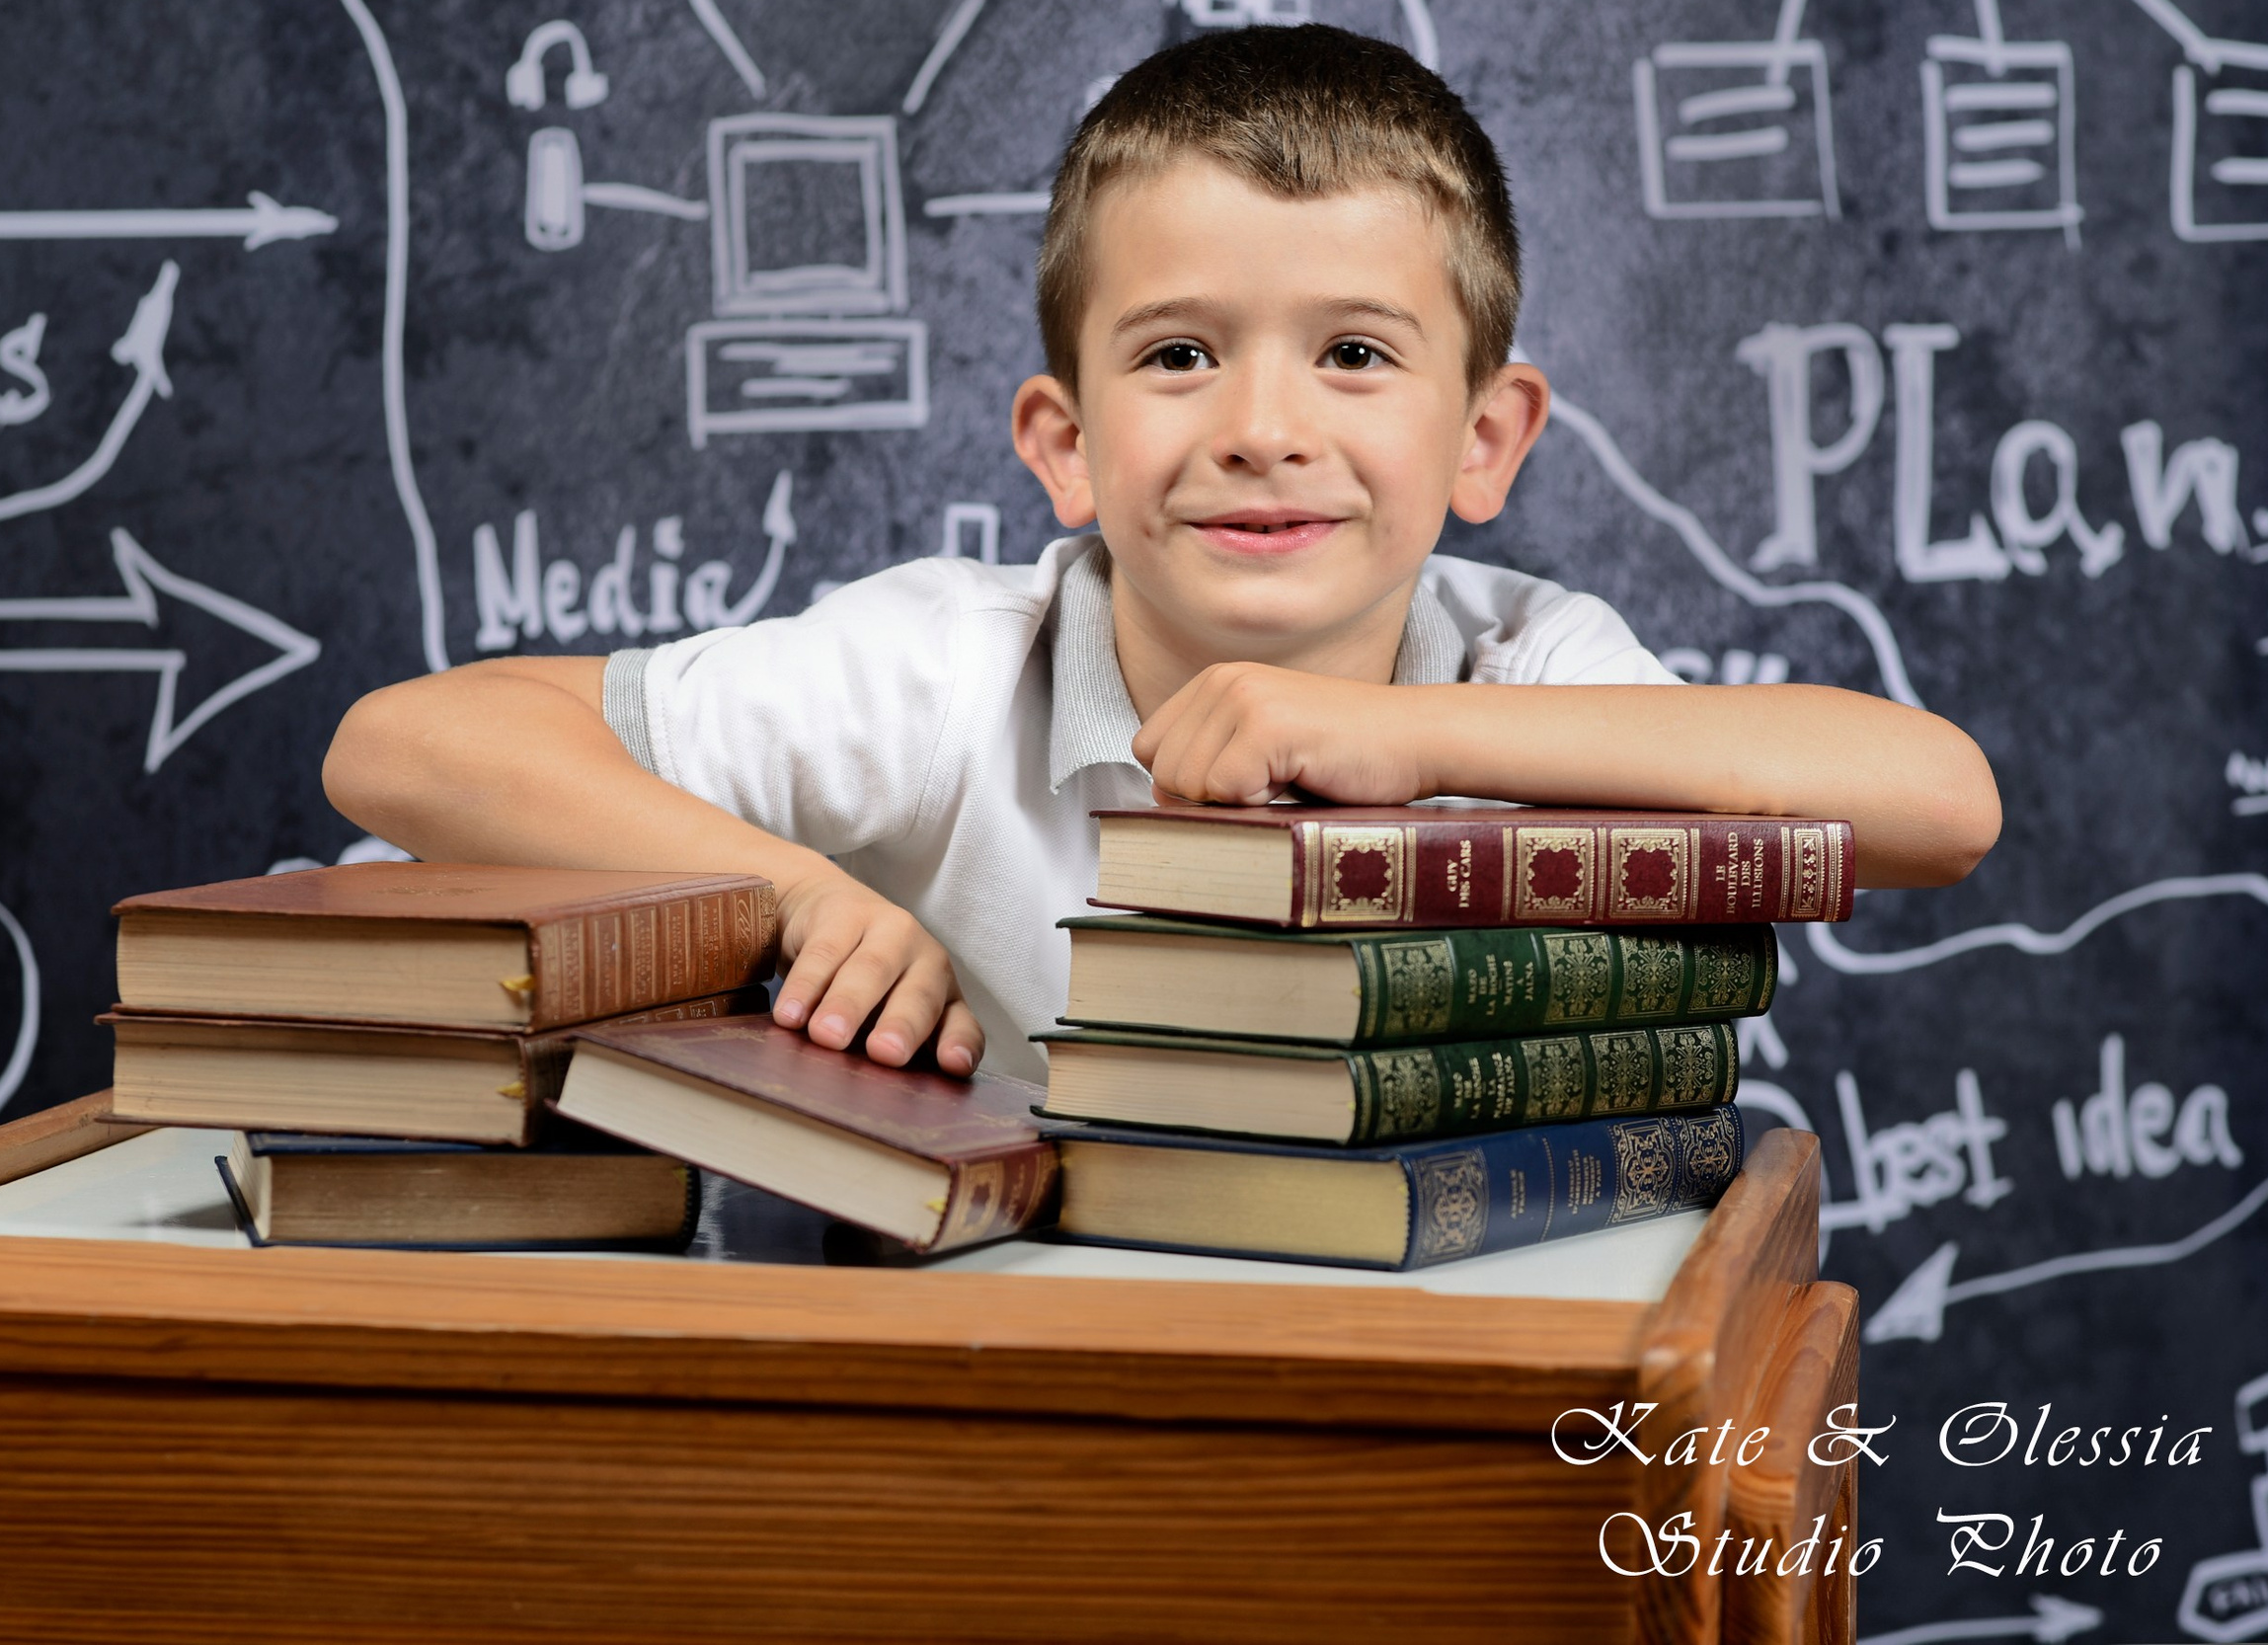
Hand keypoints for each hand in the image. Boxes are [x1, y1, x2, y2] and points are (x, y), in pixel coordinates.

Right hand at [768, 867, 984, 1075]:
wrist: (828, 910)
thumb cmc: (867, 983)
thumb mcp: (886, 1017)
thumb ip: (890, 1048)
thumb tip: (874, 1091)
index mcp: (944, 994)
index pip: (961, 1024)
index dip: (960, 1044)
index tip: (954, 1066)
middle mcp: (925, 959)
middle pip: (918, 996)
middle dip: (902, 1025)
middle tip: (884, 1053)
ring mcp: (889, 931)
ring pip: (870, 970)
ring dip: (848, 1005)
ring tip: (826, 1036)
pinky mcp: (846, 914)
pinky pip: (823, 953)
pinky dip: (805, 986)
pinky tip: (790, 1014)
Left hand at [1131, 663, 1434, 805]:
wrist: (1416, 740)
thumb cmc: (1344, 755)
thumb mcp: (1262, 747)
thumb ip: (1211, 760)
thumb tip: (1157, 806)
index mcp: (1215, 681)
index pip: (1149, 750)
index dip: (1187, 783)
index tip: (1242, 781)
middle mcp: (1223, 680)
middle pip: (1163, 773)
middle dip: (1209, 799)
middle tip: (1271, 781)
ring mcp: (1243, 698)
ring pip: (1187, 786)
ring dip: (1235, 802)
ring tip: (1287, 777)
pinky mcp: (1266, 725)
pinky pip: (1222, 792)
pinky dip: (1257, 805)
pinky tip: (1298, 779)